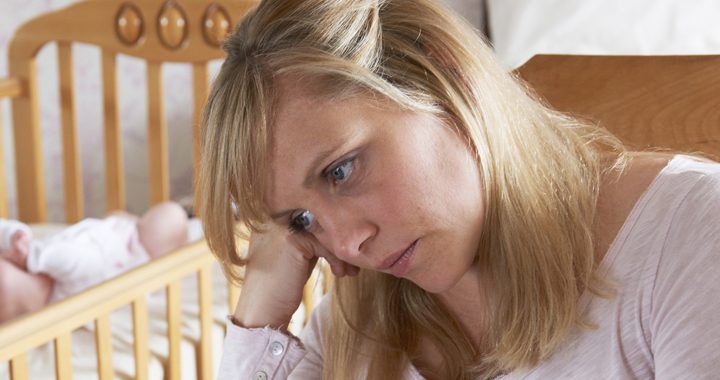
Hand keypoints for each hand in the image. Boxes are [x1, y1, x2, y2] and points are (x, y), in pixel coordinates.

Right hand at [232, 223, 358, 328]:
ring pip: (323, 231)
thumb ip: (306, 238)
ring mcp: (279, 226)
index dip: (328, 230)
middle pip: (317, 219)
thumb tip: (336, 228)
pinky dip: (336, 258)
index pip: (308, 211)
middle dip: (337, 239)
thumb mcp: (291, 256)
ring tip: (350, 270)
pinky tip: (339, 273)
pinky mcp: (291, 240)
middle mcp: (270, 217)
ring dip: (340, 251)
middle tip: (352, 260)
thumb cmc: (277, 288)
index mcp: (267, 217)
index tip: (343, 249)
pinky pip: (324, 243)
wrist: (260, 314)